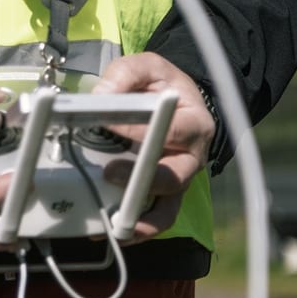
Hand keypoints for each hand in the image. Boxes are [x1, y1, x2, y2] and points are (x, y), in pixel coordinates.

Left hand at [92, 52, 214, 242]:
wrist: (172, 101)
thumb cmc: (161, 85)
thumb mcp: (148, 66)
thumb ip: (126, 74)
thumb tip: (101, 96)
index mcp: (195, 124)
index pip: (171, 131)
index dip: (137, 130)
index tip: (106, 124)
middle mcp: (191, 158)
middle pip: (174, 178)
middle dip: (141, 180)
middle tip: (109, 173)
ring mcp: (178, 181)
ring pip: (167, 209)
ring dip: (139, 218)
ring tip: (111, 224)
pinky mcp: (163, 196)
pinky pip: (153, 219)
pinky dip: (134, 228)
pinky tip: (108, 230)